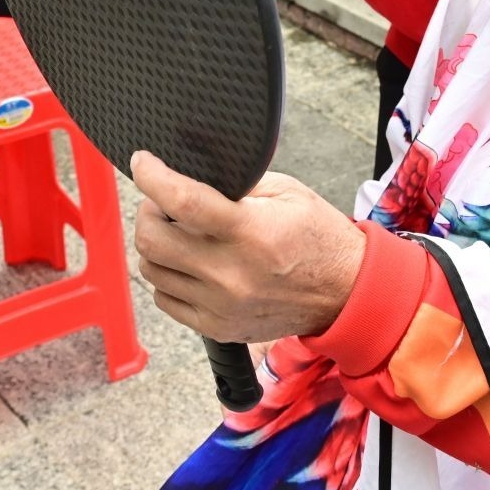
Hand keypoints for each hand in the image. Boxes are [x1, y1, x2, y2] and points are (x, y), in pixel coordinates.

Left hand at [131, 152, 365, 343]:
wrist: (345, 294)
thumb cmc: (319, 238)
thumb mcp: (287, 193)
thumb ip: (236, 183)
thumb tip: (192, 174)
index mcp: (250, 231)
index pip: (181, 201)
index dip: (151, 176)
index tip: (143, 162)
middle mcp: (230, 273)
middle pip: (152, 240)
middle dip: (148, 211)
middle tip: (162, 202)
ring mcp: (220, 305)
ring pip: (152, 270)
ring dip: (156, 244)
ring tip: (177, 232)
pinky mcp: (217, 327)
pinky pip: (165, 299)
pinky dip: (167, 276)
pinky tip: (188, 263)